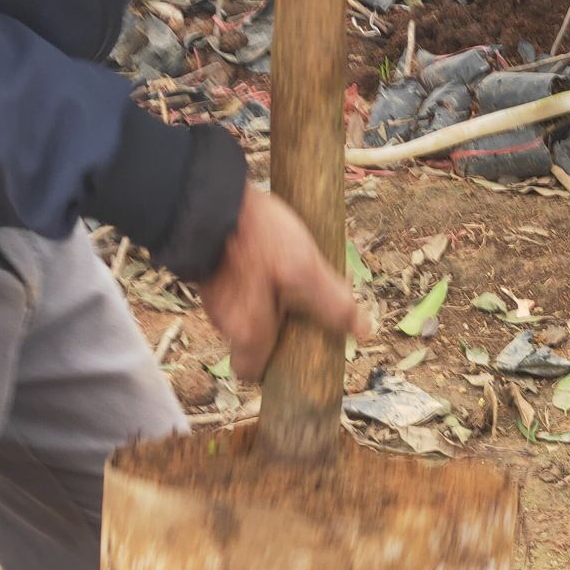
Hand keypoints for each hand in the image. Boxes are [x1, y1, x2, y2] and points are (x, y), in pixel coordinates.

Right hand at [197, 182, 368, 379]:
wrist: (206, 197)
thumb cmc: (254, 239)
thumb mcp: (304, 270)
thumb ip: (332, 305)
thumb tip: (363, 332)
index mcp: (246, 332)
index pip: (252, 373)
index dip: (274, 367)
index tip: (298, 349)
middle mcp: (224, 320)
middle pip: (254, 340)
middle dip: (282, 326)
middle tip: (307, 303)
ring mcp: (213, 294)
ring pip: (247, 310)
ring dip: (271, 298)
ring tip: (294, 269)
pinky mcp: (211, 270)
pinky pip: (238, 285)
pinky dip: (255, 276)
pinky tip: (271, 251)